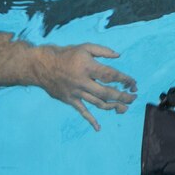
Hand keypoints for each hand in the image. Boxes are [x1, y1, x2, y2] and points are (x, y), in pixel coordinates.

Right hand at [0, 42, 136, 130]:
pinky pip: (81, 112)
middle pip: (107, 93)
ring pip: (98, 103)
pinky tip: (98, 128)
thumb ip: (103, 51)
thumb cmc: (66, 54)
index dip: (124, 80)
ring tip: (124, 109)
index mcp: (88, 66)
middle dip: (123, 97)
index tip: (133, 83)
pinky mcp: (70, 100)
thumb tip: (119, 55)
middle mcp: (82, 81)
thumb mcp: (85, 47)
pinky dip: (90, 120)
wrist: (41, 66)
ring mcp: (76, 92)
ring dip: (113, 107)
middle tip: (133, 98)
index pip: (111, 75)